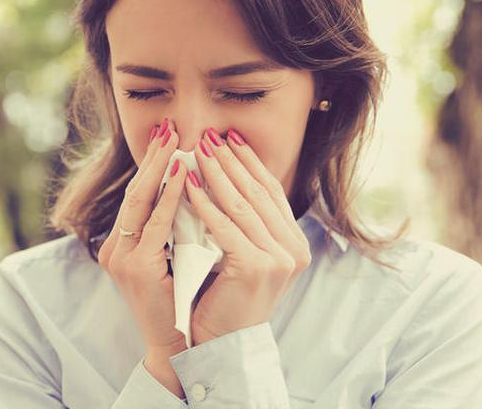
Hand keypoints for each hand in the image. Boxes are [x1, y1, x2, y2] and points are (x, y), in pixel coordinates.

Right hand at [97, 117, 188, 353]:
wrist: (176, 347)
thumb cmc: (182, 302)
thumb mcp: (175, 257)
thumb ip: (177, 227)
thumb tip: (197, 189)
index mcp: (124, 244)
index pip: (139, 195)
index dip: (152, 164)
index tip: (167, 136)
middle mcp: (116, 247)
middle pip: (134, 191)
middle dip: (152, 157)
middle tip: (168, 126)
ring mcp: (122, 257)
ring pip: (139, 202)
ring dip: (158, 168)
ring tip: (173, 140)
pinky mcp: (135, 268)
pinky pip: (155, 225)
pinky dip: (169, 197)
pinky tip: (182, 176)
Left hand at [185, 127, 311, 345]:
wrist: (221, 346)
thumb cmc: (224, 300)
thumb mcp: (242, 256)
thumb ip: (245, 223)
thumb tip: (227, 175)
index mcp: (294, 244)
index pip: (270, 192)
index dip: (249, 162)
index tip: (229, 138)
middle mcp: (293, 249)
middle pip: (258, 192)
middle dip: (231, 160)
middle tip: (210, 136)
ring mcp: (278, 259)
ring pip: (242, 205)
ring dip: (216, 174)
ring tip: (197, 151)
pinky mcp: (255, 267)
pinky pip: (225, 227)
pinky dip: (205, 204)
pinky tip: (187, 185)